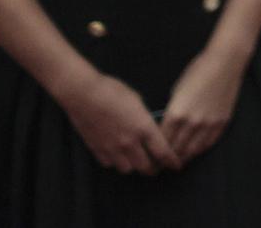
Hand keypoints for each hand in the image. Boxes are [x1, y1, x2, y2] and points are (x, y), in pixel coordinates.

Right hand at [59, 70, 181, 175]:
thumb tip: (149, 128)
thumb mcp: (138, 101)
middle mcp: (129, 142)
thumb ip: (145, 119)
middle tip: (156, 165)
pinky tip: (117, 154)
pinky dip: (115, 161)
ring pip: (127, 169)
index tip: (176, 165)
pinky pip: (109, 164)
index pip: (162, 152)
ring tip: (136, 158)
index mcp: (144, 128)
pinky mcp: (96, 149)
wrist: (84, 94)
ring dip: (134, 166)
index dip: (171, 161)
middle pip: (146, 167)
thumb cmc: (113, 91)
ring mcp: (111, 148)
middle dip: (154, 168)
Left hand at [160, 46, 245, 163]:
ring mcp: (208, 124)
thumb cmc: (197, 72)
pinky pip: (208, 143)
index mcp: (176, 113)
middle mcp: (191, 122)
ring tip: (177, 162)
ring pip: (192, 151)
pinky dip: (199, 150)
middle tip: (161, 165)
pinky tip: (193, 151)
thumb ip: (171, 112)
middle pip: (176, 149)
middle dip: (167, 159)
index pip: (162, 141)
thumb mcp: (176, 91)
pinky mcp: (222, 123)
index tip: (152, 157)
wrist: (224, 63)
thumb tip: (167, 128)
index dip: (155, 151)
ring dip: (183, 158)